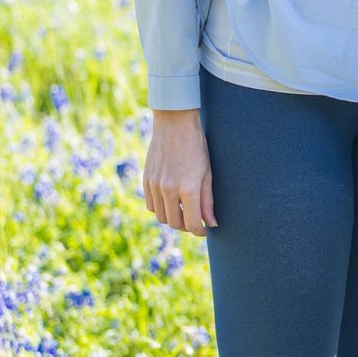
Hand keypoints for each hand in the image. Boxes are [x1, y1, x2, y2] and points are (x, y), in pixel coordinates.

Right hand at [143, 108, 215, 236]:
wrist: (174, 125)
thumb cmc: (197, 147)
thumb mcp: (207, 173)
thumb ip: (208, 201)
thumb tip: (211, 223)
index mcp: (188, 188)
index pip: (192, 223)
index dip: (200, 231)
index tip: (206, 231)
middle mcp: (168, 189)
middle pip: (175, 223)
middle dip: (187, 227)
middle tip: (196, 222)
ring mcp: (154, 186)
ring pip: (161, 217)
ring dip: (173, 219)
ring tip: (184, 212)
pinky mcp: (146, 181)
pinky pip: (151, 206)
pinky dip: (161, 209)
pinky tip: (171, 202)